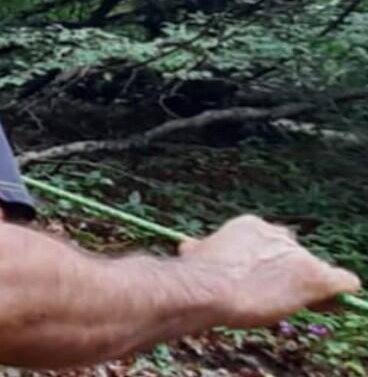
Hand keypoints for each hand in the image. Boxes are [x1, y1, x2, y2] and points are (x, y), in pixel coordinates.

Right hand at [180, 214, 360, 327]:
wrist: (208, 288)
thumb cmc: (195, 277)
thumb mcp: (195, 256)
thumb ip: (202, 250)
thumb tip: (188, 246)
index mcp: (248, 226)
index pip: (267, 240)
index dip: (263, 261)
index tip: (256, 277)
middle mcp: (276, 234)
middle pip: (292, 252)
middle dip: (283, 269)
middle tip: (271, 290)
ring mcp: (297, 255)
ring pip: (314, 268)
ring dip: (303, 285)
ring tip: (289, 301)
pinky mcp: (316, 276)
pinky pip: (342, 281)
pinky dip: (337, 292)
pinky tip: (326, 303)